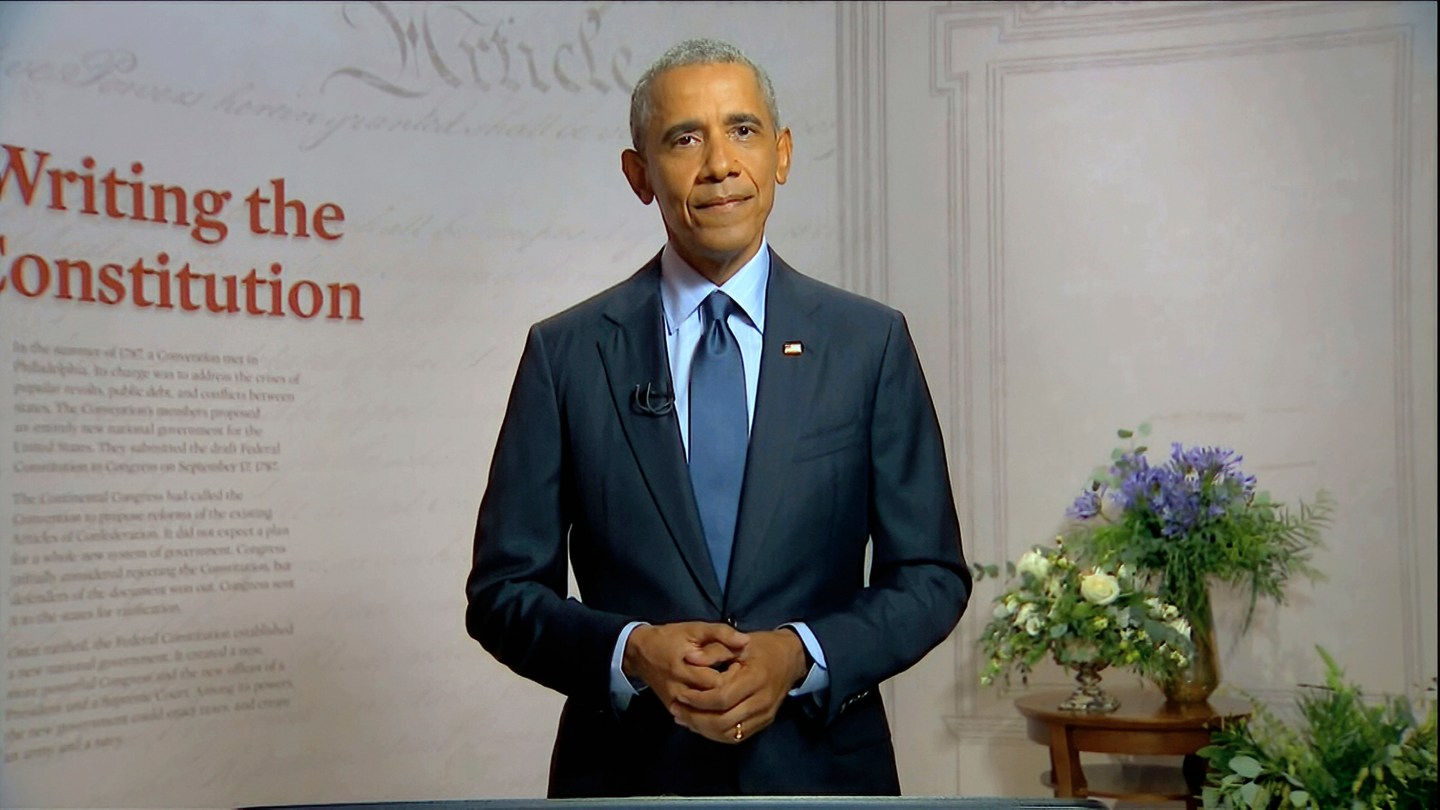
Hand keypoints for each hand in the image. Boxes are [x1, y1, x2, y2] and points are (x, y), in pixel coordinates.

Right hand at [623, 622, 748, 711]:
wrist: (640, 653)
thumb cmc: (670, 638)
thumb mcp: (695, 629)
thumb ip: (721, 633)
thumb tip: (746, 642)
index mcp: (684, 667)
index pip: (717, 682)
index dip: (733, 675)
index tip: (739, 665)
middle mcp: (678, 689)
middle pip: (713, 700)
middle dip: (729, 691)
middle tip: (738, 680)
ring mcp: (675, 702)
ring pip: (706, 713)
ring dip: (721, 704)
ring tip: (730, 690)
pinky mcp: (672, 709)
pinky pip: (695, 718)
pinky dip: (710, 713)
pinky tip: (719, 704)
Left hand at [671, 629, 807, 743]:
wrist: (792, 658)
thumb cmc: (762, 647)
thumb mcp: (738, 642)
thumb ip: (713, 650)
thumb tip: (689, 658)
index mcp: (756, 679)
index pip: (722, 698)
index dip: (698, 699)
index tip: (681, 694)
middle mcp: (762, 701)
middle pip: (723, 721)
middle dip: (695, 718)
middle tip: (676, 708)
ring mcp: (764, 715)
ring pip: (728, 733)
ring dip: (702, 729)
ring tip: (682, 717)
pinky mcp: (763, 723)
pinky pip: (736, 736)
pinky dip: (715, 733)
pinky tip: (699, 724)